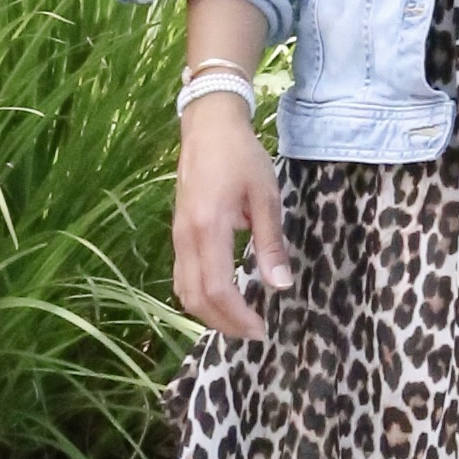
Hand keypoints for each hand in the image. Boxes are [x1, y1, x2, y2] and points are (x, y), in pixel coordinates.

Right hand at [173, 98, 290, 338]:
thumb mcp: (265, 196)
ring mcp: (177, 235)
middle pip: (196, 298)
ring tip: (239, 321)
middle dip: (224, 324)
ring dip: (209, 314)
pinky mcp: (178, 232)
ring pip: (184, 291)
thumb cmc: (241, 156)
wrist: (208, 125)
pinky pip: (182, 276)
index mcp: (209, 228)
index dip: (238, 317)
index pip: (218, 289)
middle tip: (254, 333)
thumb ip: (270, 242)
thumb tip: (280, 285)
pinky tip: (221, 298)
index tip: (262, 329)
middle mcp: (186, 237)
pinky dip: (199, 296)